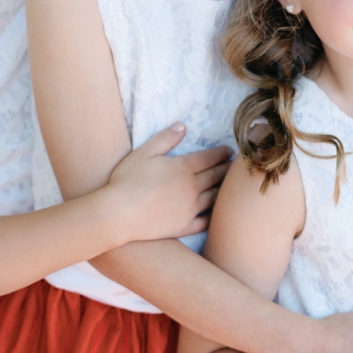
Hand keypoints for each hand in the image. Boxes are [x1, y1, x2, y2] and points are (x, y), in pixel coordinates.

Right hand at [104, 124, 231, 244]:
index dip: (221, 153)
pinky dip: (214, 215)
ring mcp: (191, 208)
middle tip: (233, 167)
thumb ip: (165, 138)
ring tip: (228, 186)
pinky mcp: (185, 226)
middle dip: (226, 169)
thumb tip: (182, 126)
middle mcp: (192, 187)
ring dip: (223, 189)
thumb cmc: (127, 180)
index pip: (209, 158)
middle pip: (216, 176)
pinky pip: (206, 220)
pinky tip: (216, 213)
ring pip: (214, 197)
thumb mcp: (144, 152)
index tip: (229, 151)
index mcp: (183, 167)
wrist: (118, 214)